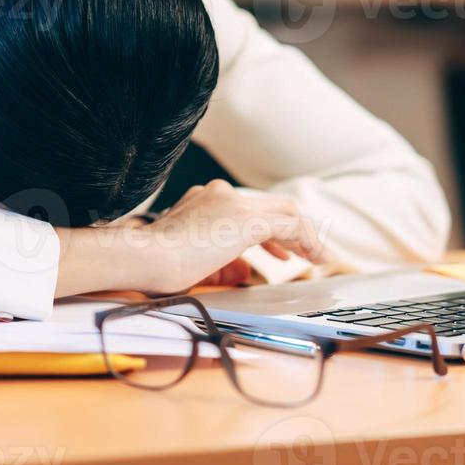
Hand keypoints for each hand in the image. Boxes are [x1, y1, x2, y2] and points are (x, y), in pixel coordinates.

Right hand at [142, 180, 328, 293]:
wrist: (144, 257)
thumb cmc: (155, 265)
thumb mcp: (192, 261)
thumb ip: (220, 261)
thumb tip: (243, 270)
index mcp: (204, 198)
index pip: (249, 208)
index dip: (271, 231)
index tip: (281, 252)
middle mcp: (220, 194)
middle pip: (272, 206)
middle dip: (294, 231)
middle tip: (308, 254)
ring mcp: (234, 203)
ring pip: (285, 212)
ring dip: (305, 237)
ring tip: (320, 258)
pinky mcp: (246, 219)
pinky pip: (291, 226)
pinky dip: (308, 242)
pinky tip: (317, 259)